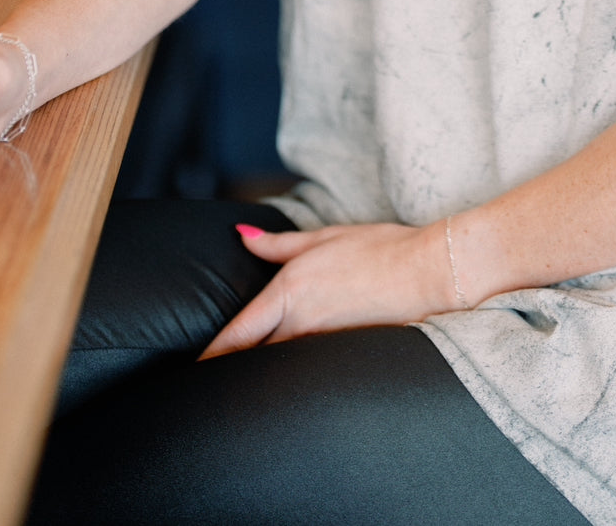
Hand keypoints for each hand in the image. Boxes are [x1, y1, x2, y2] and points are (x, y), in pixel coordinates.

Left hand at [199, 220, 457, 357]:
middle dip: (232, 370)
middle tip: (211, 380)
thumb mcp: (323, 237)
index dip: (209, 358)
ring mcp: (322, 345)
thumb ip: (277, 244)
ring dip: (262, 371)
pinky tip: (291, 372)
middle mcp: (300, 325)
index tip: (188, 373)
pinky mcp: (343, 355)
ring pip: (279, 365)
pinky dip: (293, 369)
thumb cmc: (379, 248)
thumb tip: (243, 236)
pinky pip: (306, 366)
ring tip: (244, 380)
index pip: (237, 336)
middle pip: (253, 358)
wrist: (428, 272)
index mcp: (289, 292)